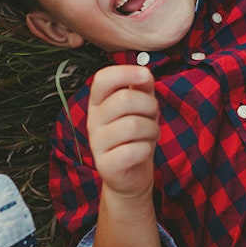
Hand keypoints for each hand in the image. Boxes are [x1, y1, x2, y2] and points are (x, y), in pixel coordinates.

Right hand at [87, 65, 159, 200]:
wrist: (130, 174)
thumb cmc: (136, 135)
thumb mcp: (140, 106)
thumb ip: (141, 87)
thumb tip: (144, 72)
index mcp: (98, 102)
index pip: (102, 79)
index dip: (125, 72)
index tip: (145, 75)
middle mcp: (93, 120)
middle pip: (124, 99)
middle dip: (149, 105)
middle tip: (152, 116)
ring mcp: (96, 143)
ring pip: (133, 125)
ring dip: (151, 129)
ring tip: (150, 135)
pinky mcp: (105, 165)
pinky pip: (134, 150)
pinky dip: (147, 149)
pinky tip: (143, 150)